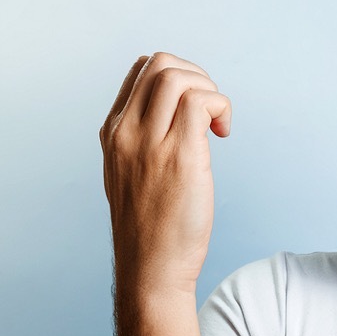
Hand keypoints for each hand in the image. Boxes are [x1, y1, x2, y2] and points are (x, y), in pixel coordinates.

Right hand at [99, 53, 231, 295]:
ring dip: (210, 90)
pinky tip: (223, 133)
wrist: (150, 271)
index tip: (193, 108)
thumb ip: (141, 143)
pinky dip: (221, 107)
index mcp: (113, 134)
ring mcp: (150, 144)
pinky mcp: (180, 157)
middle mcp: (126, 133)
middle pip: (159, 64)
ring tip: (217, 124)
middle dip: (196, 75)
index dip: (177, 77)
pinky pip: (201, 102)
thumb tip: (174, 117)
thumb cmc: (149, 230)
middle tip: (211, 111)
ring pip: (177, 76)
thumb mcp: (129, 176)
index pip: (141, 71)